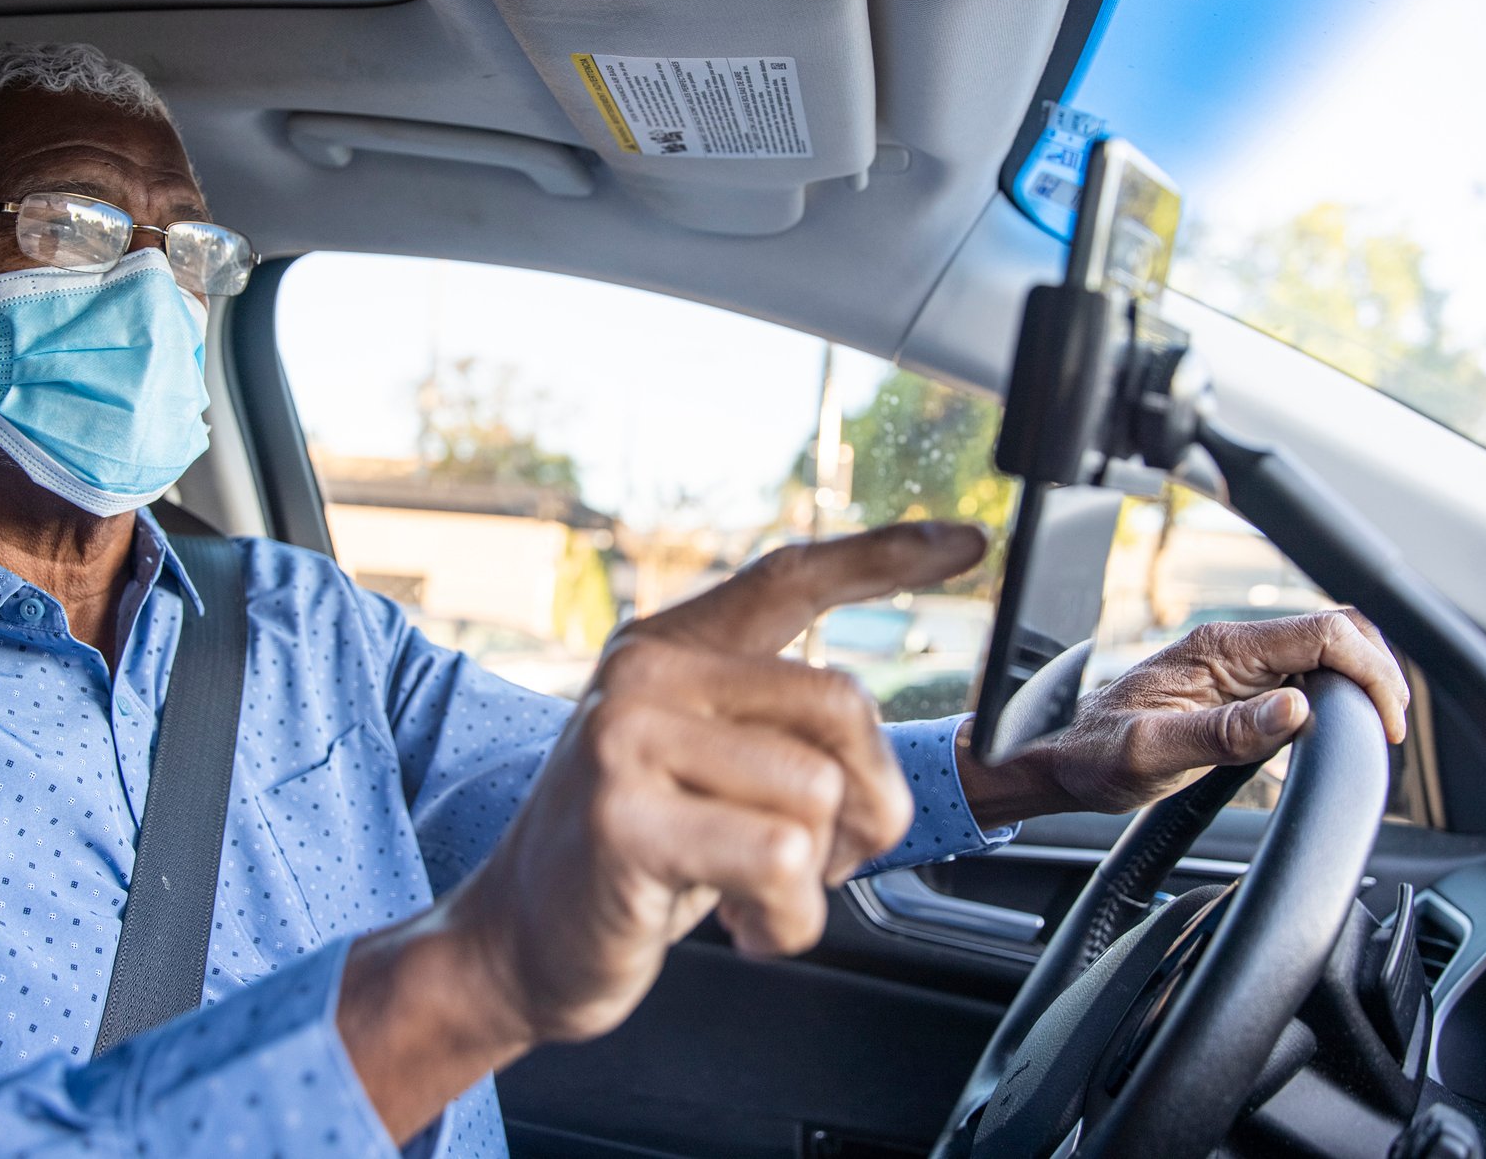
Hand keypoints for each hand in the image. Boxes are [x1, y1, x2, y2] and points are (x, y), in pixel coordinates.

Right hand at [447, 521, 987, 1048]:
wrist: (517, 944)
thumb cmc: (627, 863)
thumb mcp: (701, 771)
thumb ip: (770, 729)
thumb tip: (874, 749)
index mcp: (668, 649)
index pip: (789, 577)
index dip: (885, 555)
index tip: (968, 542)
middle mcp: (645, 674)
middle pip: (841, 705)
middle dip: (868, 804)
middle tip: (824, 862)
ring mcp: (626, 738)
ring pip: (819, 791)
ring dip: (817, 878)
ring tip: (758, 896)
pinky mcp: (624, 816)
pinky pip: (781, 858)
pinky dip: (789, 917)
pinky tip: (741, 924)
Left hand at [960, 609, 1410, 819]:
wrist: (1063, 761)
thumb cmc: (1097, 755)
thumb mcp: (1154, 753)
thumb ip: (1226, 733)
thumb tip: (1296, 710)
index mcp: (1219, 649)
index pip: (1324, 634)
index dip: (1370, 670)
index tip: (1388, 722)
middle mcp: (1234, 649)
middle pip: (1335, 636)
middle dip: (1377, 673)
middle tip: (1391, 730)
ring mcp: (1238, 668)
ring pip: (1324, 657)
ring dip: (1359, 686)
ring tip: (1375, 733)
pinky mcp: (1237, 690)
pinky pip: (1303, 681)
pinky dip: (1335, 701)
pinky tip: (1337, 733)